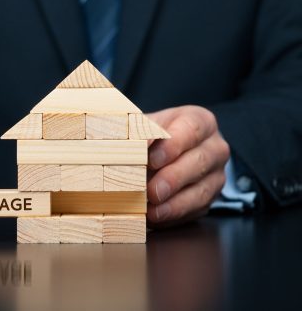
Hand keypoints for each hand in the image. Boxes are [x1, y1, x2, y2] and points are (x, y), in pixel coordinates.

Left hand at [145, 106, 228, 226]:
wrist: (158, 154)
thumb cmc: (150, 136)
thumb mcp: (143, 125)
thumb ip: (137, 131)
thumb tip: (124, 143)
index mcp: (200, 121)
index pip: (192, 128)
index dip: (172, 145)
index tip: (151, 159)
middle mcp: (214, 147)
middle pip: (200, 161)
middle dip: (173, 178)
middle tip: (152, 190)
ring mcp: (215, 174)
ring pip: (202, 189)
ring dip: (175, 203)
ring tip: (153, 210)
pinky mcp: (210, 197)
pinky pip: (198, 208)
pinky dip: (176, 214)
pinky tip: (158, 216)